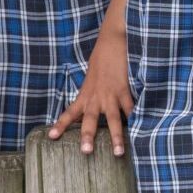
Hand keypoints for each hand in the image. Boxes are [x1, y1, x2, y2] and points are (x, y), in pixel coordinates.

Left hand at [49, 24, 133, 154]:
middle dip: (88, 136)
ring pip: (113, 119)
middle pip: (90, 120)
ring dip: (116, 136)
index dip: (60, 125)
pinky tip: (141, 130)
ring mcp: (110, 94)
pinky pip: (130, 108)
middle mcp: (96, 96)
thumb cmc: (102, 57)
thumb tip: (94, 106)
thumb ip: (92, 93)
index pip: (70, 112)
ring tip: (119, 152)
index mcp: (85, 94)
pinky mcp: (124, 89)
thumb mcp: (92, 77)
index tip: (51, 137)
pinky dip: (136, 119)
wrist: (112, 40)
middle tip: (86, 152)